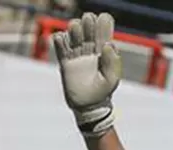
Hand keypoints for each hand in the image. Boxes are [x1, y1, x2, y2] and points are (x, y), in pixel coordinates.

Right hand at [52, 12, 121, 136]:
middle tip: (87, 21)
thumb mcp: (112, 79)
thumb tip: (108, 44)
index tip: (102, 19)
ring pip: (74, 35)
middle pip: (87, 30)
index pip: (103, 33)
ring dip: (74, 29)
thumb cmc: (103, 93)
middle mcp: (90, 51)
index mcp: (104, 53)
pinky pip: (60, 47)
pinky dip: (59, 40)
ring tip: (75, 29)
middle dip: (87, 23)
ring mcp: (77, 56)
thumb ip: (112, 62)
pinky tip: (61, 39)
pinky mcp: (66, 62)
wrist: (88, 107)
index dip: (103, 24)